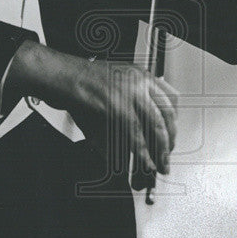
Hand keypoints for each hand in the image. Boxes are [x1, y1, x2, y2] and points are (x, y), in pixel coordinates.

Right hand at [4, 41, 177, 178]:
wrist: (62, 74)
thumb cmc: (82, 79)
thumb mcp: (115, 79)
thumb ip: (134, 94)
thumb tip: (147, 119)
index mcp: (141, 74)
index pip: (171, 97)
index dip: (175, 120)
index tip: (173, 133)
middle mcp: (139, 82)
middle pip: (166, 114)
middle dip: (170, 138)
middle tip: (169, 153)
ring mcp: (129, 94)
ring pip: (155, 126)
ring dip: (160, 149)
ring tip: (161, 164)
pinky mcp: (116, 108)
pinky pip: (136, 135)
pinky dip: (143, 152)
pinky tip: (146, 162)